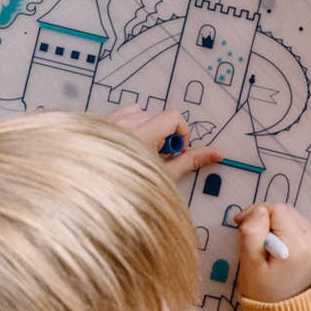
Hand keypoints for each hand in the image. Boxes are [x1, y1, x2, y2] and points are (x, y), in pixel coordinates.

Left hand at [106, 106, 221, 181]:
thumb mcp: (165, 176)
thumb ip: (190, 160)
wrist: (92, 198)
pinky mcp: (99, 124)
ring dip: (147, 128)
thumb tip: (218, 153)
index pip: (173, 117)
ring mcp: (109, 122)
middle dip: (164, 134)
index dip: (181, 134)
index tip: (175, 153)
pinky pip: (121, 114)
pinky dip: (129, 124)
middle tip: (159, 157)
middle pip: (158, 115)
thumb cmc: (129, 190)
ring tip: (142, 151)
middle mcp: (125, 123)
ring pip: (139, 113)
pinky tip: (127, 145)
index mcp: (142, 134)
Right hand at [234, 203, 310, 302]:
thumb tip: (258, 210)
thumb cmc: (262, 291)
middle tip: (251, 236)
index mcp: (298, 246)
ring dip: (275, 224)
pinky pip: (298, 225)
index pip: (277, 210)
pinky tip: (277, 246)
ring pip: (292, 216)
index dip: (256, 213)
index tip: (240, 225)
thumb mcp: (249, 263)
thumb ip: (252, 232)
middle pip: (286, 211)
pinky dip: (284, 229)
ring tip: (264, 244)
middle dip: (265, 218)